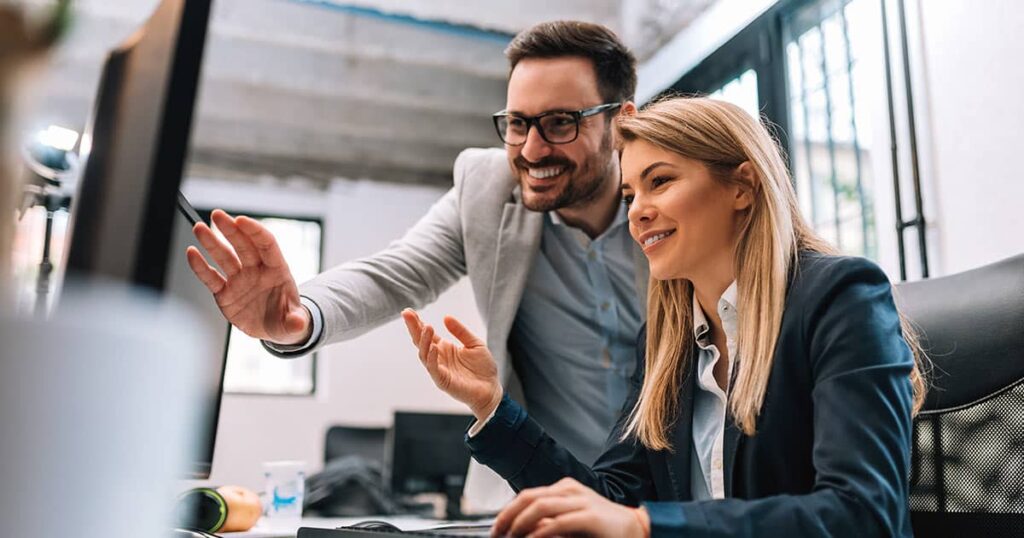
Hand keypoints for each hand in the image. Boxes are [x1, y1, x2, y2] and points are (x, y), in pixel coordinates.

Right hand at [186, 209, 310, 344]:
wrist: (273, 330)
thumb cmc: (287, 320)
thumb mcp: (294, 323)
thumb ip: (295, 322)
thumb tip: (298, 324)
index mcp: (277, 271)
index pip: (266, 245)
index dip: (255, 232)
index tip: (241, 220)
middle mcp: (256, 271)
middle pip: (243, 245)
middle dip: (230, 229)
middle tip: (217, 215)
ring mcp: (239, 280)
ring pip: (224, 257)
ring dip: (211, 242)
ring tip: (199, 228)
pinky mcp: (225, 293)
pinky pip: (211, 278)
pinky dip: (200, 266)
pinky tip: (192, 253)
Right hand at [401, 309, 501, 419]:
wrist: (491, 389)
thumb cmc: (483, 368)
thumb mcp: (474, 343)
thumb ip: (460, 331)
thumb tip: (446, 317)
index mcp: (444, 348)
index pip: (427, 334)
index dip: (417, 323)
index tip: (409, 311)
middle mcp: (438, 358)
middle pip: (421, 341)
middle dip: (413, 328)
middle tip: (407, 314)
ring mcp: (439, 369)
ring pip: (424, 354)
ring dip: (424, 340)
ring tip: (427, 326)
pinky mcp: (443, 381)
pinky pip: (433, 369)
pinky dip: (431, 358)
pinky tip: (433, 347)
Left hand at [491, 478, 648, 537]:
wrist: (636, 529)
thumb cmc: (603, 529)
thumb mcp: (570, 523)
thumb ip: (549, 524)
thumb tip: (523, 530)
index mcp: (564, 489)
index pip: (527, 495)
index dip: (507, 512)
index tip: (497, 529)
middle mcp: (570, 490)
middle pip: (528, 497)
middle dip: (507, 516)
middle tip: (497, 534)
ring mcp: (580, 501)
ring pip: (539, 506)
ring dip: (519, 523)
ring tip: (510, 537)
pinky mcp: (589, 517)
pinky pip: (558, 522)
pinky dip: (540, 532)